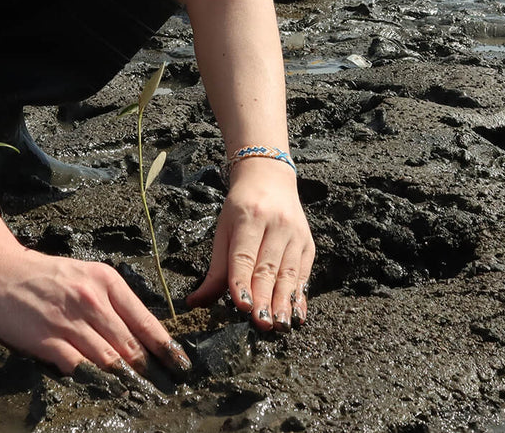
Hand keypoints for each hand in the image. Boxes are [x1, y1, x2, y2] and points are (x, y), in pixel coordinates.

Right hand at [0, 244, 191, 376]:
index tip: (180, 365)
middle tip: (165, 390)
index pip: (145, 319)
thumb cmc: (43, 275)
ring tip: (141, 397)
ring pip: (109, 358)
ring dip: (126, 381)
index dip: (165, 346)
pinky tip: (103, 392)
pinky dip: (93, 381)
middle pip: (131, 343)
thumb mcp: (84, 275)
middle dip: (150, 370)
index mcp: (107, 281)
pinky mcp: (48, 339)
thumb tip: (134, 332)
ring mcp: (71, 321)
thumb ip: (109, 301)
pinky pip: (78, 367)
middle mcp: (94, 300)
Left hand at [187, 158, 313, 330]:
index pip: (244, 255)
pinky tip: (296, 314)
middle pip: (268, 267)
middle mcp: (276, 224)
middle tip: (261, 324)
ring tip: (279, 325)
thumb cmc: (241, 208)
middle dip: (265, 298)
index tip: (241, 306)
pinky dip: (299, 296)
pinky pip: (304, 273)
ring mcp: (296, 233)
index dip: (242, 281)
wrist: (270, 178)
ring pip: (289, 272)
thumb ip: (215, 270)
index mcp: (249, 217)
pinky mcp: (308, 243)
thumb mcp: (223, 229)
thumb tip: (195, 303)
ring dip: (284, 302)